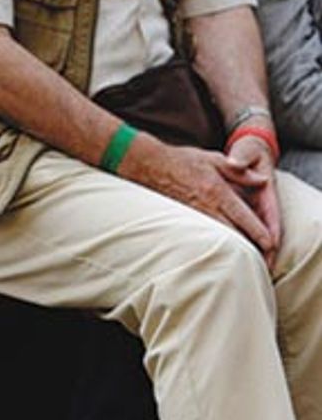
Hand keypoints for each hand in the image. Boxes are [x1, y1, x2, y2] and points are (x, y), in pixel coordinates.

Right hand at [128, 141, 276, 257]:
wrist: (149, 166)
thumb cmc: (182, 161)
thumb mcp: (214, 159)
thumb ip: (239, 172)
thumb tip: (262, 181)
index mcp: (218, 192)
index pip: (243, 217)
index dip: (258, 232)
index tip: (270, 244)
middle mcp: (207, 207)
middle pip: (233, 232)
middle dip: (248, 247)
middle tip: (262, 259)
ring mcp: (193, 215)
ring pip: (218, 237)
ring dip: (232, 248)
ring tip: (245, 259)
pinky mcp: (183, 219)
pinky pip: (203, 235)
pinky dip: (215, 244)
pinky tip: (220, 250)